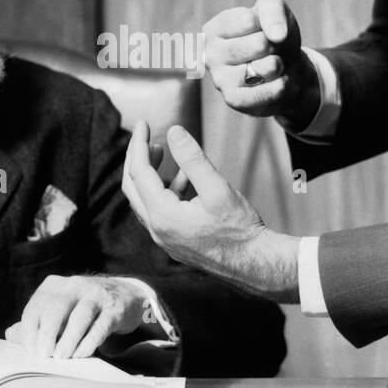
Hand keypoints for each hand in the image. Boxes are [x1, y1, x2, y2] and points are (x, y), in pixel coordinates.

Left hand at [6, 275, 146, 358]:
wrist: (123, 297)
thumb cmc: (80, 309)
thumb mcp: (58, 311)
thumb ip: (35, 323)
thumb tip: (10, 335)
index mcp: (55, 285)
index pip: (36, 307)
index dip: (30, 331)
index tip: (29, 352)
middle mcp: (75, 284)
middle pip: (57, 308)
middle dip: (48, 334)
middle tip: (43, 356)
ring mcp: (97, 294)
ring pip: (80, 316)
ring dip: (68, 340)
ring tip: (61, 358)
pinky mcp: (115, 308)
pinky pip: (101, 326)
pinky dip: (89, 342)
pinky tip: (81, 355)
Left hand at [122, 120, 298, 301]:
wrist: (254, 264)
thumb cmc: (240, 229)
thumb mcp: (217, 188)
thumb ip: (192, 158)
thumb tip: (174, 131)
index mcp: (163, 216)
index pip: (139, 172)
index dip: (139, 144)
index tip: (143, 123)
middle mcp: (157, 230)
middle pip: (133, 187)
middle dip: (137, 158)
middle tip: (146, 136)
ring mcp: (164, 238)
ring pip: (144, 200)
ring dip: (151, 174)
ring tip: (163, 151)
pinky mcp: (174, 242)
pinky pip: (159, 211)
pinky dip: (165, 190)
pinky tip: (184, 178)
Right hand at [201, 0, 319, 128]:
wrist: (286, 69)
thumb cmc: (273, 36)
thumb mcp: (274, 9)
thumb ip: (272, 10)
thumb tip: (277, 36)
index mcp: (214, 29)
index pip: (249, 20)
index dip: (269, 23)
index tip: (265, 30)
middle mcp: (210, 54)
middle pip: (260, 44)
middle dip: (276, 46)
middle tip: (271, 50)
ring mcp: (219, 79)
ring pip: (265, 68)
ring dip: (279, 66)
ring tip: (273, 66)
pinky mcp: (234, 99)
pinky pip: (264, 93)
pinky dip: (281, 86)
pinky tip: (279, 82)